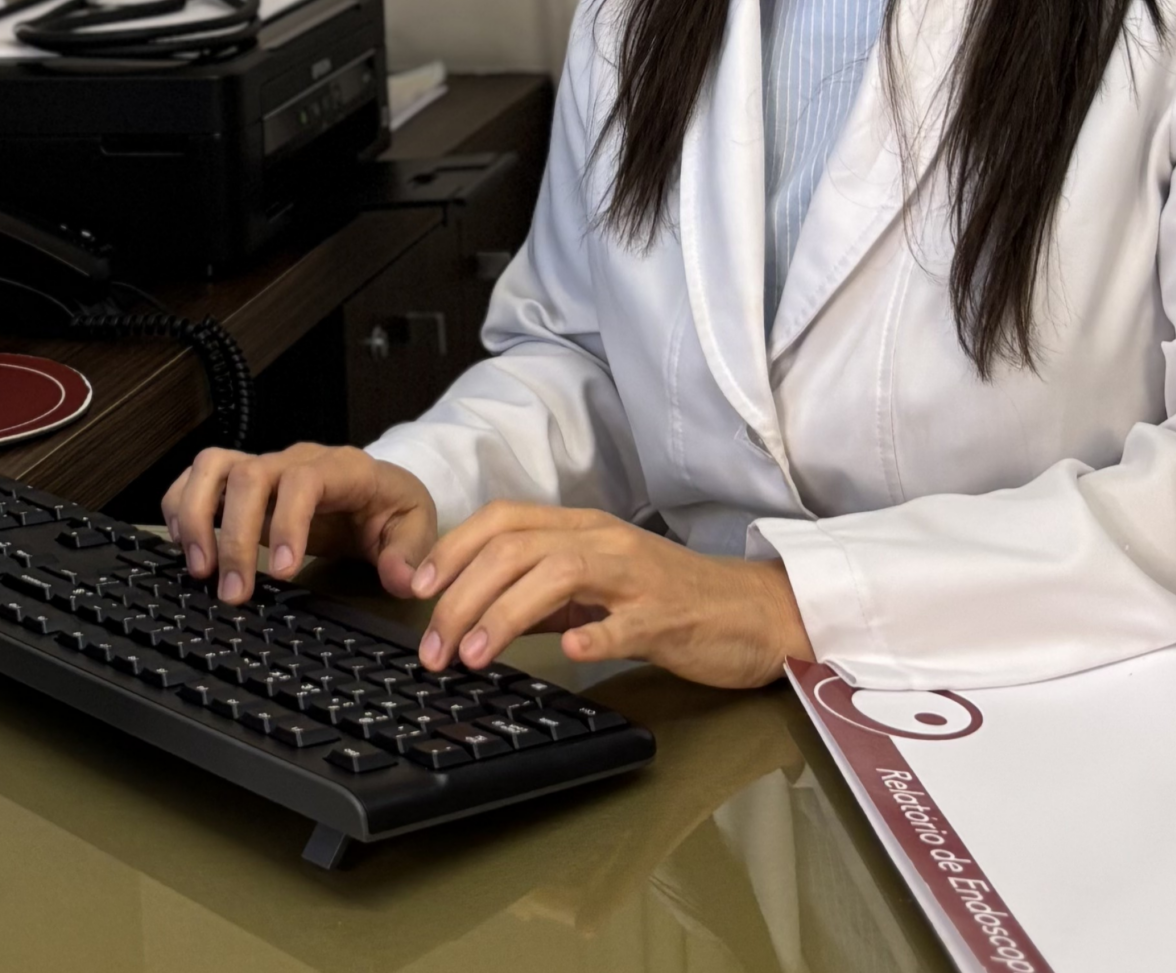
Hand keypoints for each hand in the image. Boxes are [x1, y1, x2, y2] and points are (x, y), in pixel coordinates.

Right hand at [160, 443, 437, 604]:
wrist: (374, 490)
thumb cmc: (390, 508)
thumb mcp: (415, 528)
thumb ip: (410, 554)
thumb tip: (402, 580)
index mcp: (342, 469)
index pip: (306, 481)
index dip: (288, 522)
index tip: (283, 572)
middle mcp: (295, 461)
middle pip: (250, 476)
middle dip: (236, 536)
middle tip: (234, 592)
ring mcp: (262, 467)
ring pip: (213, 466)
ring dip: (197, 516)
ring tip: (199, 569)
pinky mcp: (237, 481)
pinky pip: (198, 476)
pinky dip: (181, 505)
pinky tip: (182, 544)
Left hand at [409, 502, 813, 689]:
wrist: (756, 613)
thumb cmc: (675, 601)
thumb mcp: (599, 587)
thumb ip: (544, 594)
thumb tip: (477, 613)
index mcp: (584, 530)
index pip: (504, 520)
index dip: (454, 549)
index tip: (419, 591)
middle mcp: (605, 541)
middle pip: (516, 548)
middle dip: (462, 595)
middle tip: (432, 647)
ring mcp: (637, 577)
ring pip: (557, 575)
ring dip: (504, 614)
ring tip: (471, 656)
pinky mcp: (667, 617)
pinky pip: (624, 623)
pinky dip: (592, 635)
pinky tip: (567, 654)